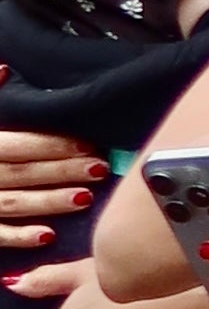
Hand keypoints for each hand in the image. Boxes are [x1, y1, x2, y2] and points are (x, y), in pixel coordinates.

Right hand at [0, 126, 98, 244]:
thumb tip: (3, 71)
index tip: (88, 146)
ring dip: (49, 201)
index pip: (17, 145)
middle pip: (22, 172)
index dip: (51, 145)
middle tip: (99, 169)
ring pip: (14, 202)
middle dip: (62, 171)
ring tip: (85, 198)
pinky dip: (20, 237)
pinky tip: (49, 236)